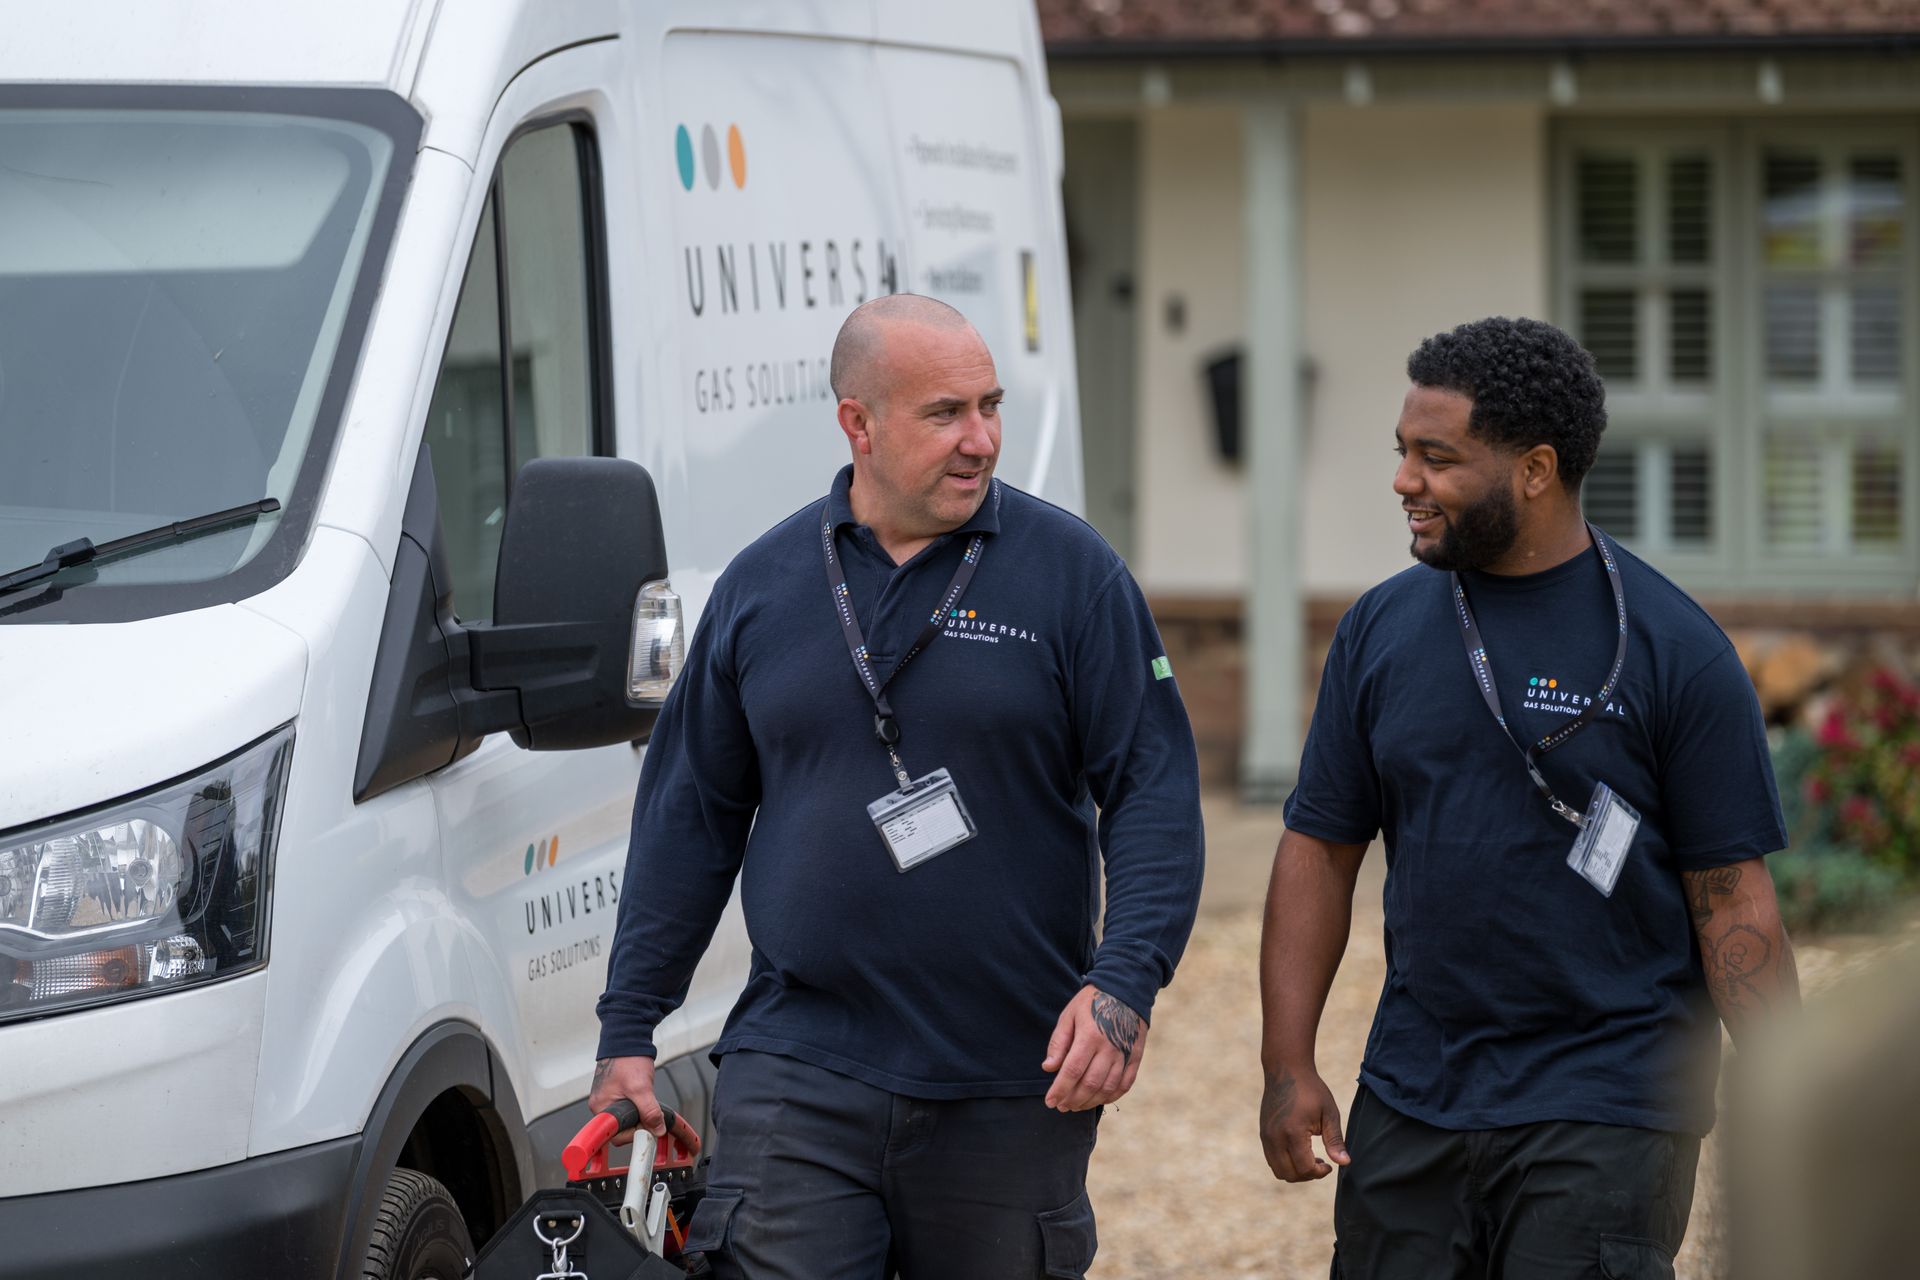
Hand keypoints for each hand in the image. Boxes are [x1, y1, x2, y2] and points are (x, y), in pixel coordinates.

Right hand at [588, 1055, 698, 1149]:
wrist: (627, 1039)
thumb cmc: (628, 1059)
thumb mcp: (642, 1088)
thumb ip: (650, 1112)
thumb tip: (657, 1129)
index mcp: (601, 1107)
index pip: (617, 1135)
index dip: (635, 1133)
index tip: (648, 1128)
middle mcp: (601, 1106)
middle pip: (623, 1128)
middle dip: (639, 1122)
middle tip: (651, 1112)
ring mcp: (607, 1099)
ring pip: (627, 1118)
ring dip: (640, 1113)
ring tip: (646, 1098)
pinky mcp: (615, 1094)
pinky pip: (628, 1108)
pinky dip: (638, 1105)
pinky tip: (643, 1096)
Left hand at [1042, 985, 1147, 1111]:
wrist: (1126, 989)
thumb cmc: (1092, 1002)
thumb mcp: (1069, 1015)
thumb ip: (1059, 1042)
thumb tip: (1048, 1067)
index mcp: (1090, 1036)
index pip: (1072, 1071)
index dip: (1060, 1089)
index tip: (1050, 1101)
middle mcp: (1109, 1048)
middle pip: (1090, 1084)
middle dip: (1073, 1099)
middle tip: (1062, 1106)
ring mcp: (1125, 1054)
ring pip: (1107, 1088)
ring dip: (1090, 1102)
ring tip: (1076, 1105)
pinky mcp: (1136, 1057)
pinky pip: (1125, 1084)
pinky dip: (1111, 1097)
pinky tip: (1098, 1099)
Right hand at [1259, 1064, 1349, 1181]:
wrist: (1286, 1069)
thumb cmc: (1311, 1089)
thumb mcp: (1329, 1113)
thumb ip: (1335, 1140)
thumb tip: (1345, 1163)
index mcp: (1293, 1132)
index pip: (1305, 1168)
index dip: (1319, 1172)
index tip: (1329, 1165)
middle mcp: (1275, 1137)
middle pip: (1290, 1174)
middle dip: (1308, 1175)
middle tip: (1321, 1164)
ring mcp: (1266, 1136)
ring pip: (1278, 1170)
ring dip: (1295, 1171)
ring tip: (1310, 1159)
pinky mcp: (1263, 1133)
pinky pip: (1272, 1160)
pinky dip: (1285, 1163)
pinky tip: (1299, 1151)